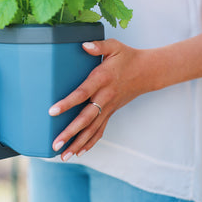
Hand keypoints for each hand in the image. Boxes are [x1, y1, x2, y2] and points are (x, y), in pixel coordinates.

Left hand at [50, 39, 154, 161]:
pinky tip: (79, 152)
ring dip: (77, 143)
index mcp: (102, 79)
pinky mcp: (111, 113)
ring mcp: (108, 107)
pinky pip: (100, 131)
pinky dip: (90, 143)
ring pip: (92, 129)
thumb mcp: (114, 46)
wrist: (148, 72)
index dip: (67, 103)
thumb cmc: (128, 57)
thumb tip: (83, 45)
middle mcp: (104, 97)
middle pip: (85, 119)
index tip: (52, 112)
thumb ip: (98, 45)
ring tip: (63, 156)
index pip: (82, 94)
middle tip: (55, 143)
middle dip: (69, 133)